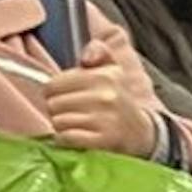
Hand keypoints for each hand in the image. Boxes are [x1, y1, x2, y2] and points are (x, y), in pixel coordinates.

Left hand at [44, 40, 156, 157]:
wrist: (138, 132)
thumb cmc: (116, 99)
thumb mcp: (111, 69)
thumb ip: (98, 51)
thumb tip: (86, 58)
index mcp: (105, 76)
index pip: (54, 84)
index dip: (54, 92)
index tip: (65, 96)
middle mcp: (106, 96)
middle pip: (53, 104)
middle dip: (58, 110)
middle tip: (72, 112)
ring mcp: (105, 119)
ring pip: (59, 122)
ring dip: (63, 127)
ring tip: (77, 124)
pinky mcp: (102, 140)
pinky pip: (66, 138)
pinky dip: (67, 139)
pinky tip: (79, 136)